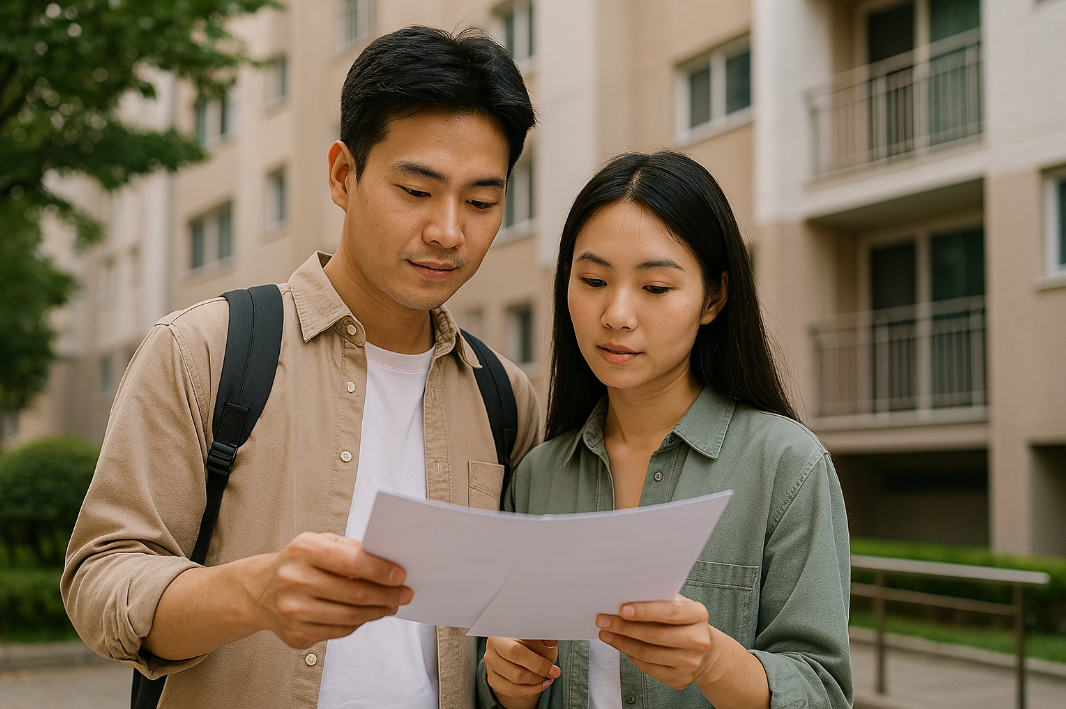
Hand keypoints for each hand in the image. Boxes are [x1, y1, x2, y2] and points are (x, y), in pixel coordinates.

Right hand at [251, 532, 412, 647]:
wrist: (259, 591)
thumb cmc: (298, 563)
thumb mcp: (320, 543)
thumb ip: (351, 550)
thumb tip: (388, 563)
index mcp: (304, 550)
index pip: (352, 562)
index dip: (381, 570)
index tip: (401, 575)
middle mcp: (295, 580)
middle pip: (354, 594)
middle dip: (387, 595)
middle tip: (404, 594)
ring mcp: (293, 611)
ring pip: (350, 617)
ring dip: (377, 612)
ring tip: (391, 605)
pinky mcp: (296, 635)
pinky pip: (339, 631)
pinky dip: (358, 623)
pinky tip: (367, 615)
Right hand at [484, 637, 559, 708]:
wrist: (526, 656)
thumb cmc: (535, 644)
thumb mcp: (542, 640)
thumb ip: (545, 640)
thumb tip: (551, 640)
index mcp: (502, 632)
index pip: (517, 651)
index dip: (538, 663)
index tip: (554, 669)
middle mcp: (492, 647)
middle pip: (515, 668)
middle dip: (538, 674)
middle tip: (553, 673)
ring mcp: (489, 664)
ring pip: (515, 680)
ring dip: (536, 682)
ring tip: (547, 677)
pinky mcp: (492, 679)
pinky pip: (512, 691)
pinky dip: (530, 690)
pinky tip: (540, 685)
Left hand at [596, 594, 715, 690]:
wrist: (706, 653)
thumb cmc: (684, 622)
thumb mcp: (679, 605)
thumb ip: (659, 599)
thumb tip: (625, 595)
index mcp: (698, 615)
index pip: (670, 612)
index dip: (645, 611)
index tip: (621, 609)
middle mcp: (698, 640)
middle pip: (656, 635)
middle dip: (625, 627)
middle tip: (603, 620)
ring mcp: (690, 663)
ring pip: (648, 654)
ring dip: (622, 643)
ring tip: (606, 633)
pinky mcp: (679, 679)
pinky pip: (648, 668)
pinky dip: (630, 656)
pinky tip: (620, 645)